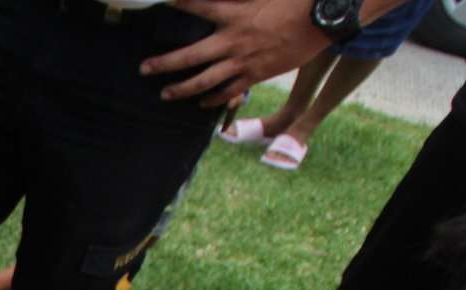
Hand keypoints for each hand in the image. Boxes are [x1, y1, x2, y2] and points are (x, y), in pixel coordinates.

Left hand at [142, 0, 333, 107]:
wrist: (322, 21)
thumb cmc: (295, 1)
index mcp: (235, 14)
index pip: (198, 7)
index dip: (178, 4)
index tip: (162, 2)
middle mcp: (233, 41)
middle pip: (190, 56)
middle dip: (164, 64)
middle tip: (144, 69)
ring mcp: (243, 61)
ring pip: (205, 81)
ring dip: (182, 89)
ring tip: (165, 94)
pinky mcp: (256, 75)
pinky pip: (228, 92)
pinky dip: (213, 99)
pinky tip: (201, 103)